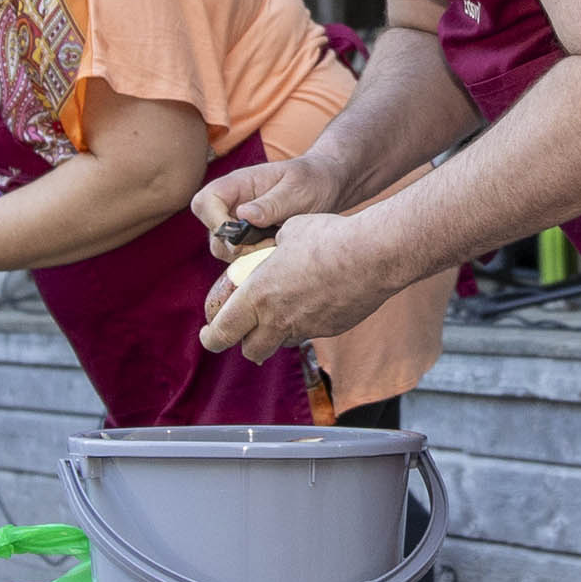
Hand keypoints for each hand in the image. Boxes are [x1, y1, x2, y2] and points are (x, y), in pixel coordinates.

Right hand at [193, 150, 350, 244]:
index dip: (215, 221)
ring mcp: (239, 222)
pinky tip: (278, 250)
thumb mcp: (297, 189)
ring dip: (247, 255)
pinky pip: (240, 256)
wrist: (327, 186)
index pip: (204, 202)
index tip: (242, 233)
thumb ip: (272, 203)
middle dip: (234, 246)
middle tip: (268, 243)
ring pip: (223, 249)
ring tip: (277, 244)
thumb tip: (244, 216)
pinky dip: (256, 259)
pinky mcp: (249, 238)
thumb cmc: (312, 180)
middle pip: (212, 231)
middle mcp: (232, 203)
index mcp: (238, 184)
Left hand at [197, 210, 389, 359]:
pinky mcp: (331, 329)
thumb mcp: (289, 231)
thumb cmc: (328, 237)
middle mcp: (279, 319)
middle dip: (243, 343)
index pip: (223, 331)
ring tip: (279, 314)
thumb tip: (273, 247)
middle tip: (243, 330)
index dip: (211, 338)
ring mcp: (307, 327)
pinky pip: (309, 332)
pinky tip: (314, 301)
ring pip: (280, 344)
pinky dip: (304, 324)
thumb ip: (272, 247)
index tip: (208, 334)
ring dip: (274, 335)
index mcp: (258, 295)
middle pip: (251, 350)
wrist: (373, 255)